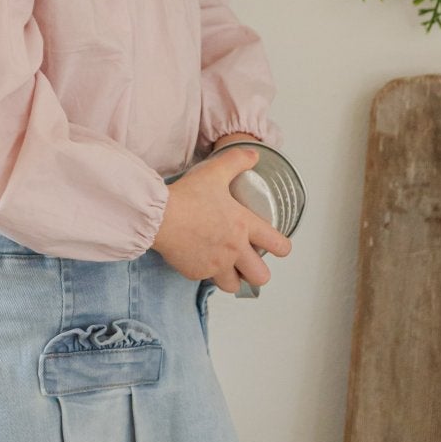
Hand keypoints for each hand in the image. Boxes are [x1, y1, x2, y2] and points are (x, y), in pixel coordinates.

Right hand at [152, 143, 290, 293]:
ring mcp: (216, 264)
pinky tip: (199, 258)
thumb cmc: (187, 195)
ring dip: (232, 277)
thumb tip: (254, 155)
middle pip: (261, 276)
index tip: (275, 246)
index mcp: (244, 226)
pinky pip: (207, 279)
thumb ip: (236, 161)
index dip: (281, 247)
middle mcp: (234, 250)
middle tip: (248, 261)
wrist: (159, 216)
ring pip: (235, 286)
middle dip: (257, 272)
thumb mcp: (214, 172)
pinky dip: (205, 272)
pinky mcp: (197, 272)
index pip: (278, 245)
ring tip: (225, 266)